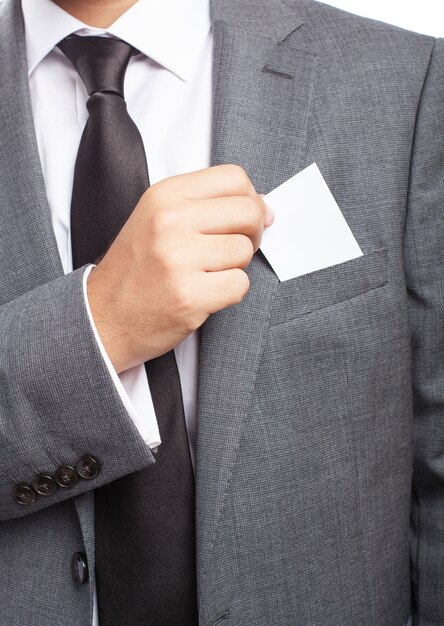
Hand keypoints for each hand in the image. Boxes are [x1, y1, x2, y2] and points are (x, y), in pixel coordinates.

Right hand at [87, 165, 273, 372]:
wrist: (103, 317)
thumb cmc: (136, 269)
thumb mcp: (158, 219)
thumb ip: (207, 206)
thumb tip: (265, 207)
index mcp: (164, 195)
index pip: (234, 178)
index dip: (250, 200)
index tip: (245, 219)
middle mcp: (170, 221)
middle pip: (248, 212)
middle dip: (252, 233)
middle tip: (234, 249)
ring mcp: (178, 259)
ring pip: (244, 251)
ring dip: (235, 267)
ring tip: (206, 274)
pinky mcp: (189, 296)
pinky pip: (240, 285)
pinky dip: (229, 293)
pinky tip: (204, 294)